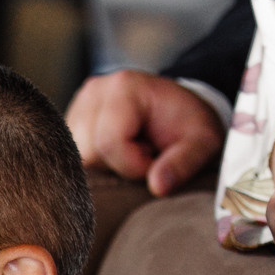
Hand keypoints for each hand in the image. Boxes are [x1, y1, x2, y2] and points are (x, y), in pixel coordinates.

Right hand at [65, 70, 224, 196]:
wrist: (180, 111)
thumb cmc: (191, 126)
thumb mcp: (203, 144)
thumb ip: (183, 163)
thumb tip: (158, 187)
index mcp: (124, 88)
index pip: (109, 143)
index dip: (133, 165)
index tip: (155, 161)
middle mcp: (94, 92)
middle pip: (90, 153)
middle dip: (118, 166)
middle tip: (145, 154)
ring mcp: (79, 107)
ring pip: (79, 160)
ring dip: (106, 167)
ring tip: (132, 152)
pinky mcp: (71, 124)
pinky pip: (74, 159)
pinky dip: (97, 165)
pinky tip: (117, 154)